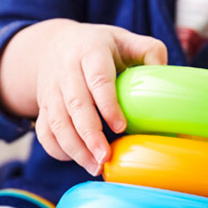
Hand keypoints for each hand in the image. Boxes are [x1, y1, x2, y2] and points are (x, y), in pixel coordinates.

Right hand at [0, 19, 166, 174]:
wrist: (54, 44)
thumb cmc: (99, 47)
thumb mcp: (124, 40)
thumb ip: (148, 51)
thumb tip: (164, 74)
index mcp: (90, 51)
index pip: (98, 78)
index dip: (108, 104)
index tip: (121, 127)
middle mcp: (66, 71)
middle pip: (75, 105)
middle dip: (90, 134)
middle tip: (105, 157)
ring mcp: (51, 90)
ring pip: (57, 122)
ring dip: (75, 148)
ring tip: (95, 167)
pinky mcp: (43, 107)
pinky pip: (45, 132)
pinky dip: (58, 150)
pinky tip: (79, 160)